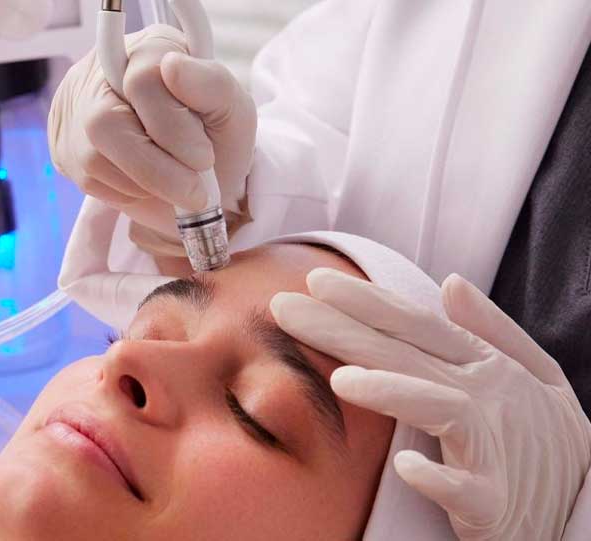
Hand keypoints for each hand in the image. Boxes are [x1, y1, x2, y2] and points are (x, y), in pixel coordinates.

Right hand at [48, 24, 256, 243]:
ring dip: (146, 184)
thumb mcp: (232, 111)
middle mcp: (105, 73)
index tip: (204, 158)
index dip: (174, 129)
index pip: (142, 81)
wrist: (201, 176)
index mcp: (151, 49)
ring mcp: (79, 110)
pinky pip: (90, 180)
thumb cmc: (216, 137)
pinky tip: (151, 184)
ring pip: (94, 157)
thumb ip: (212, 85)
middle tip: (193, 191)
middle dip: (157, 169)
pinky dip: (129, 193)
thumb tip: (172, 66)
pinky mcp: (68, 149)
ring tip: (176, 184)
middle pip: (106, 122)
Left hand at [270, 269, 590, 540]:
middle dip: (343, 328)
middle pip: (405, 354)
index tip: (315, 280)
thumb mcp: (534, 373)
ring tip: (340, 380)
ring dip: (394, 391)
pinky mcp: (494, 501)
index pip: (415, 323)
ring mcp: (491, 449)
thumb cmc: (545, 437)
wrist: (587, 505)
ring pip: (439, 409)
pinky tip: (405, 467)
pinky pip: (464, 489)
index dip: (366, 300)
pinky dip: (438, 478)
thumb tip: (450, 282)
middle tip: (286, 309)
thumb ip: (490, 327)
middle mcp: (485, 396)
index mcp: (484, 365)